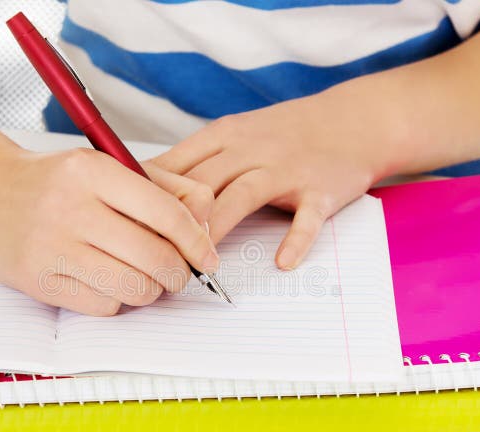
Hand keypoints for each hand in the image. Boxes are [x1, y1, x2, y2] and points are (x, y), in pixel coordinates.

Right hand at [0, 147, 217, 315]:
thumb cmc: (55, 182)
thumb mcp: (108, 167)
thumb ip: (165, 186)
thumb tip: (207, 218)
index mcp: (92, 171)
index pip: (166, 212)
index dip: (198, 241)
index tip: (207, 257)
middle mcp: (70, 207)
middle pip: (155, 257)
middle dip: (178, 273)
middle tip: (177, 273)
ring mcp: (50, 247)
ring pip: (133, 288)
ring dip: (150, 291)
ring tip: (143, 277)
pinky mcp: (37, 281)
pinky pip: (104, 306)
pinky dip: (117, 301)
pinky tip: (107, 282)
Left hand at [151, 81, 404, 269]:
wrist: (352, 120)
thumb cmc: (284, 134)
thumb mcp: (236, 134)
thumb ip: (196, 160)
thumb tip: (144, 189)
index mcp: (225, 135)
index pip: (176, 165)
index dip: (148, 198)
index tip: (127, 227)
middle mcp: (251, 149)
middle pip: (202, 183)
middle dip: (175, 221)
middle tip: (153, 257)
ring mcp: (287, 168)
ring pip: (242, 196)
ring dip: (218, 230)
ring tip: (200, 264)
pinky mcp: (321, 189)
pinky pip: (307, 217)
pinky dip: (296, 240)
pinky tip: (282, 262)